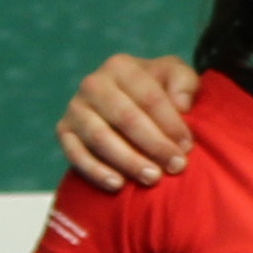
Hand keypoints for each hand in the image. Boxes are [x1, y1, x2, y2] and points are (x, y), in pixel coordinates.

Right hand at [54, 55, 203, 191]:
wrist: (128, 104)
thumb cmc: (157, 91)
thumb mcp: (175, 76)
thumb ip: (184, 82)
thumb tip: (181, 105)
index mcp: (121, 67)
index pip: (148, 96)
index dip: (170, 123)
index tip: (188, 147)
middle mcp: (94, 84)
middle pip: (126, 117)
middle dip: (154, 144)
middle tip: (176, 167)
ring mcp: (75, 108)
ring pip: (101, 138)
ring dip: (128, 160)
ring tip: (153, 178)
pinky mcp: (64, 132)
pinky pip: (76, 154)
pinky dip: (96, 171)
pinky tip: (118, 185)